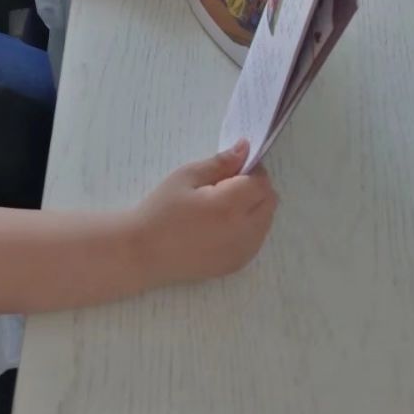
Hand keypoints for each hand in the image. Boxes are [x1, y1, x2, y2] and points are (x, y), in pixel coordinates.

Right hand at [127, 142, 276, 286]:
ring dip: (254, 207)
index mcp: (230, 206)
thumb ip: (220, 163)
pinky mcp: (237, 264)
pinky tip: (220, 225)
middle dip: (256, 188)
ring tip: (220, 206)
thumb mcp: (186, 176)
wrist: (144, 252)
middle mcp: (243, 232)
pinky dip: (248, 227)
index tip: (231, 170)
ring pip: (266, 221)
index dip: (251, 171)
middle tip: (225, 185)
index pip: (262, 183)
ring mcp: (243, 252)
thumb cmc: (161, 210)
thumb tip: (245, 148)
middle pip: (270, 202)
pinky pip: (256, 239)